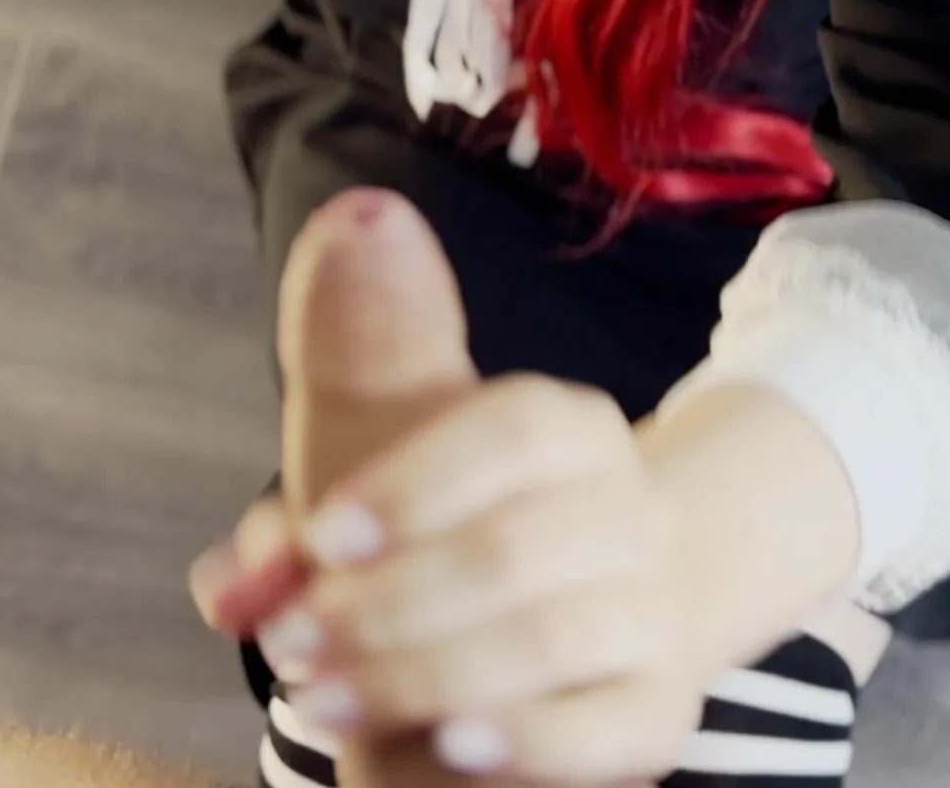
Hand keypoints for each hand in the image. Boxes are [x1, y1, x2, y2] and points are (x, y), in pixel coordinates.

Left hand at [192, 189, 704, 784]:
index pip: (516, 434)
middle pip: (519, 548)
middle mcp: (628, 511)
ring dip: (416, 674)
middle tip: (291, 640)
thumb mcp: (379, 441)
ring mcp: (655, 616)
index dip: (413, 485)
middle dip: (386, 603)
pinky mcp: (659, 713)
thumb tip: (358, 215)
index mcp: (569, 429)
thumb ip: (362, 344)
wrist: (529, 663)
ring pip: (549, 641)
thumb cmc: (433, 541)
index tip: (317, 535)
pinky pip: (604, 730)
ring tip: (322, 694)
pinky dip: (522, 740)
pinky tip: (451, 743)